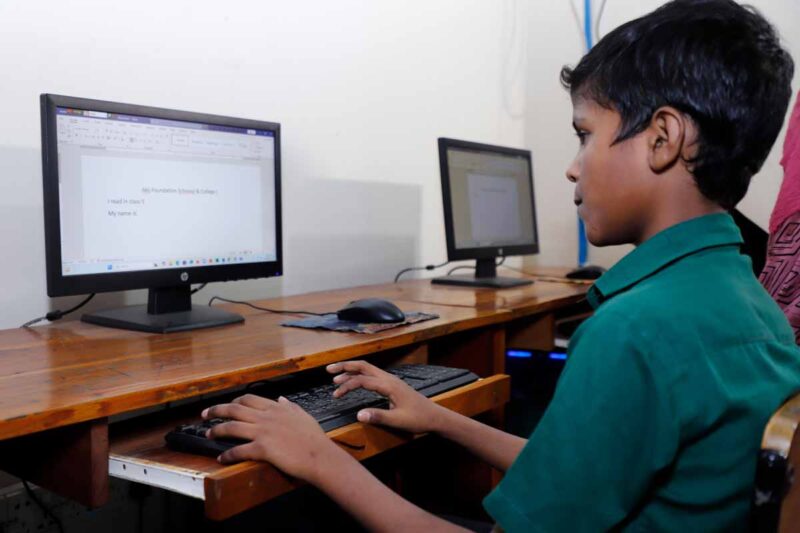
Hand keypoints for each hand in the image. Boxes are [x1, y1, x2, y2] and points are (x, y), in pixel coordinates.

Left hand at [201, 394, 346, 482]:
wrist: (319, 456)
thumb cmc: (314, 439)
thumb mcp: (303, 416)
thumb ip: (290, 406)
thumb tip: (282, 399)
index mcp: (276, 409)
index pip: (248, 399)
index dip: (233, 401)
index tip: (226, 405)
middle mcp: (267, 417)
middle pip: (234, 409)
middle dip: (216, 411)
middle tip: (205, 415)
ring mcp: (263, 432)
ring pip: (232, 427)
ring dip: (217, 430)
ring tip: (208, 434)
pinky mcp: (262, 449)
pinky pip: (239, 450)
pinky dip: (228, 455)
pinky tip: (222, 458)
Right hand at [327, 360, 449, 433]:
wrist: (435, 416)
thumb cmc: (419, 419)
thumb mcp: (398, 421)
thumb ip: (378, 417)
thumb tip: (358, 414)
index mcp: (389, 385)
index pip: (363, 380)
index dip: (347, 385)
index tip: (336, 394)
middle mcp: (389, 379)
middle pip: (364, 366)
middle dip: (346, 366)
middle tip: (329, 370)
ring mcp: (391, 380)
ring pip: (368, 369)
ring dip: (352, 370)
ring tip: (336, 375)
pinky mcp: (393, 385)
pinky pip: (373, 375)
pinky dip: (360, 375)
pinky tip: (354, 381)